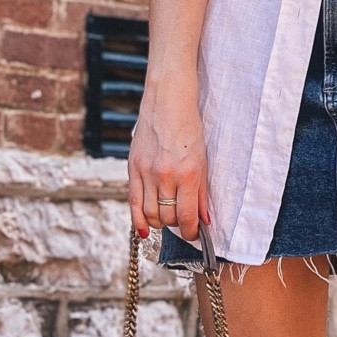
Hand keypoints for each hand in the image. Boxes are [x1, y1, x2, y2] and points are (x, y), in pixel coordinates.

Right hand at [128, 94, 209, 243]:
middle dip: (177, 225)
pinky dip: (139, 221)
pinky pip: (133, 203)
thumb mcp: (203, 161)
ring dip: (160, 223)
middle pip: (167, 217)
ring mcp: (146, 172)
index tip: (195, 233)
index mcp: (187, 173)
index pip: (187, 216)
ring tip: (168, 218)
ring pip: (150, 214)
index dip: (191, 232)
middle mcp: (165, 176)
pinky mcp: (132, 168)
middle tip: (183, 221)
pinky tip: (144, 230)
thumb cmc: (189, 129)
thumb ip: (202, 194)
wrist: (167, 103)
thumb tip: (204, 221)